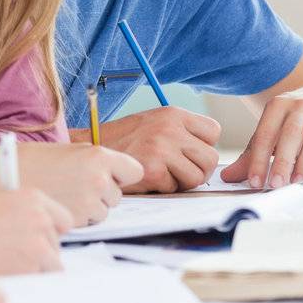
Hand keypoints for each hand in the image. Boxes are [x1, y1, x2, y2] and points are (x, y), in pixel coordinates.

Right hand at [0, 187, 72, 274]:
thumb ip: (25, 216)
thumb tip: (42, 235)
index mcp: (33, 198)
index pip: (64, 220)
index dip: (51, 232)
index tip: (44, 240)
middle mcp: (40, 217)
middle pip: (57, 245)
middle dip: (41, 253)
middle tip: (14, 255)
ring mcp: (39, 243)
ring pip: (52, 265)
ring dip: (36, 269)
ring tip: (8, 265)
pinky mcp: (33, 266)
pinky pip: (40, 279)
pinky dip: (27, 281)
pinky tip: (5, 272)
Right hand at [16, 142, 141, 224]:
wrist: (3, 175)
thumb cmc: (35, 162)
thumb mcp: (71, 152)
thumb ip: (97, 163)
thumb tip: (118, 176)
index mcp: (98, 156)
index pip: (134, 171)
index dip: (121, 175)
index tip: (110, 176)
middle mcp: (98, 179)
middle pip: (116, 195)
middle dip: (100, 195)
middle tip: (73, 186)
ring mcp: (88, 203)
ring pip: (102, 212)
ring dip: (88, 209)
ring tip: (63, 195)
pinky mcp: (77, 222)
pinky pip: (87, 224)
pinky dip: (76, 220)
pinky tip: (58, 206)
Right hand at [71, 108, 220, 192]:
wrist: (90, 150)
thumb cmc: (123, 140)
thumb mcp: (153, 123)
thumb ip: (180, 132)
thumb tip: (208, 155)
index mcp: (172, 113)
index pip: (213, 131)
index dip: (203, 146)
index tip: (188, 152)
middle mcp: (169, 129)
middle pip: (210, 157)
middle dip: (198, 169)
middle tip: (178, 171)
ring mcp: (162, 150)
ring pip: (197, 177)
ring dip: (182, 182)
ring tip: (162, 174)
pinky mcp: (153, 171)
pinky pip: (175, 188)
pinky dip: (163, 188)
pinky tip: (147, 178)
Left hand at [220, 84, 302, 187]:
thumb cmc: (295, 121)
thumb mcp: (273, 130)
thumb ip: (253, 153)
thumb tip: (227, 176)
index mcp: (278, 105)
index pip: (265, 133)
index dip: (258, 159)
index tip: (255, 181)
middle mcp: (301, 104)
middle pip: (290, 133)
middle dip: (282, 160)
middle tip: (276, 184)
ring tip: (297, 181)